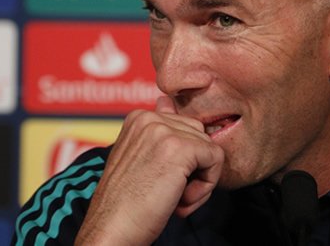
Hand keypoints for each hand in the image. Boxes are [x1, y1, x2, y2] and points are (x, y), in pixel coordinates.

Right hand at [74, 97, 224, 244]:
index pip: (185, 129)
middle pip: (200, 136)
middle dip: (193, 169)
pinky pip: (217, 159)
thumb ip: (157, 130)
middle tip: (170, 193)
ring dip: (199, 180)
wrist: (112, 230)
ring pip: (210, 149)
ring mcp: (164, 131)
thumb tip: (166, 99)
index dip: (182, 162)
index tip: (160, 182)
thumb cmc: (125, 203)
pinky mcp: (181, 147)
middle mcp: (149, 117)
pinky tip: (180, 201)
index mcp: (138, 117)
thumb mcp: (139, 158)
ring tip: (172, 198)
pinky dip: (206, 187)